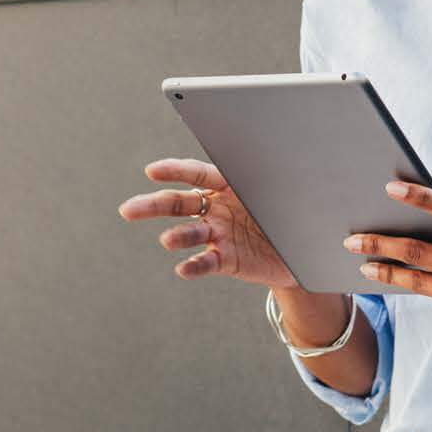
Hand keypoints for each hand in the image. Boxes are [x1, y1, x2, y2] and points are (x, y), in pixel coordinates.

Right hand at [118, 157, 298, 290]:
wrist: (303, 250)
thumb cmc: (293, 211)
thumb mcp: (293, 189)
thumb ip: (287, 178)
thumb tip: (295, 163)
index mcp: (228, 183)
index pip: (197, 173)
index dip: (174, 170)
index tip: (152, 171)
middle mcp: (217, 208)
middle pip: (178, 203)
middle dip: (152, 205)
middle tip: (128, 210)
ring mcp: (218, 234)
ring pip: (189, 233)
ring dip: (177, 236)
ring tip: (168, 241)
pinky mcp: (225, 260)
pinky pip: (205, 262)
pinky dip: (194, 265)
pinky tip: (184, 268)